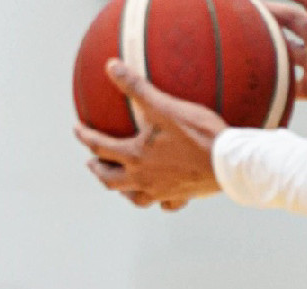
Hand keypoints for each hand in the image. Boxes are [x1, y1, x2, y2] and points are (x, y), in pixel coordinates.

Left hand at [74, 59, 226, 206]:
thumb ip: (136, 87)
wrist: (230, 162)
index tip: (76, 129)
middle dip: (97, 169)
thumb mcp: (164, 106)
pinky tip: (162, 198)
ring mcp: (160, 191)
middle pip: (109, 178)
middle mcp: (142, 178)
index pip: (99, 145)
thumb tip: (111, 65)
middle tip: (91, 162)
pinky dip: (161, 201)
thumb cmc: (198, 134)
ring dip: (122, 189)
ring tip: (120, 183)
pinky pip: (166, 205)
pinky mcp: (180, 196)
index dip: (84, 136)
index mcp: (134, 155)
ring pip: (133, 197)